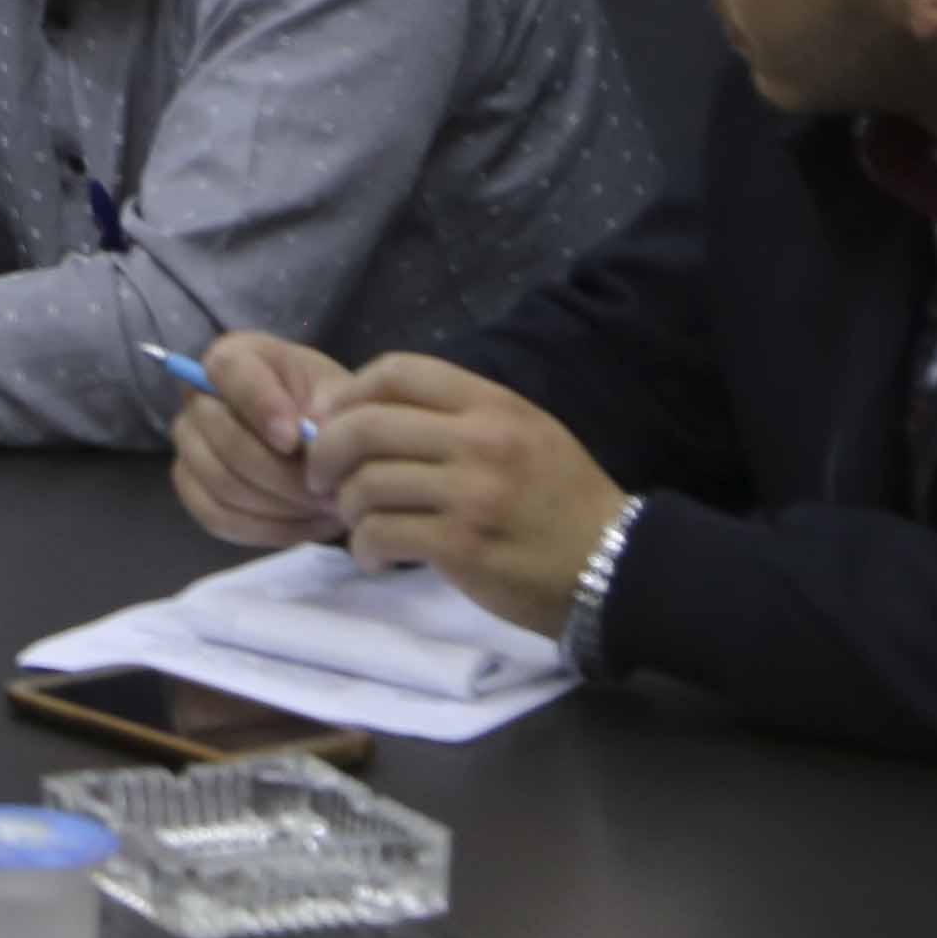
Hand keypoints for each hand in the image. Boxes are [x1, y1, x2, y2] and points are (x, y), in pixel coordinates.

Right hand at [168, 332, 348, 550]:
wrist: (323, 444)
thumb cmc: (330, 409)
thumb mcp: (341, 398)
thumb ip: (331, 412)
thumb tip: (313, 443)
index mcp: (235, 357)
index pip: (228, 371)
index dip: (260, 406)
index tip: (296, 439)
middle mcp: (198, 396)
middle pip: (224, 439)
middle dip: (281, 474)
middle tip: (329, 493)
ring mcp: (188, 443)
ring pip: (221, 483)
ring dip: (280, 505)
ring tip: (326, 509)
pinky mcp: (191, 486)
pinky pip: (218, 517)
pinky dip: (267, 528)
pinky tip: (307, 524)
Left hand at [299, 354, 630, 639]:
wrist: (615, 567)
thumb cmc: (559, 500)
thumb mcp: (521, 433)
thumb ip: (454, 416)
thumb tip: (360, 412)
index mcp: (492, 404)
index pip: (397, 371)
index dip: (347, 391)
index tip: (328, 420)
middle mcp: (480, 440)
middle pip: (365, 427)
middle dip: (326, 454)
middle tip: (321, 481)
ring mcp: (472, 494)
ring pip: (366, 485)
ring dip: (346, 509)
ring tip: (358, 525)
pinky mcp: (464, 546)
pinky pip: (382, 535)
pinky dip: (365, 548)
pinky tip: (377, 557)